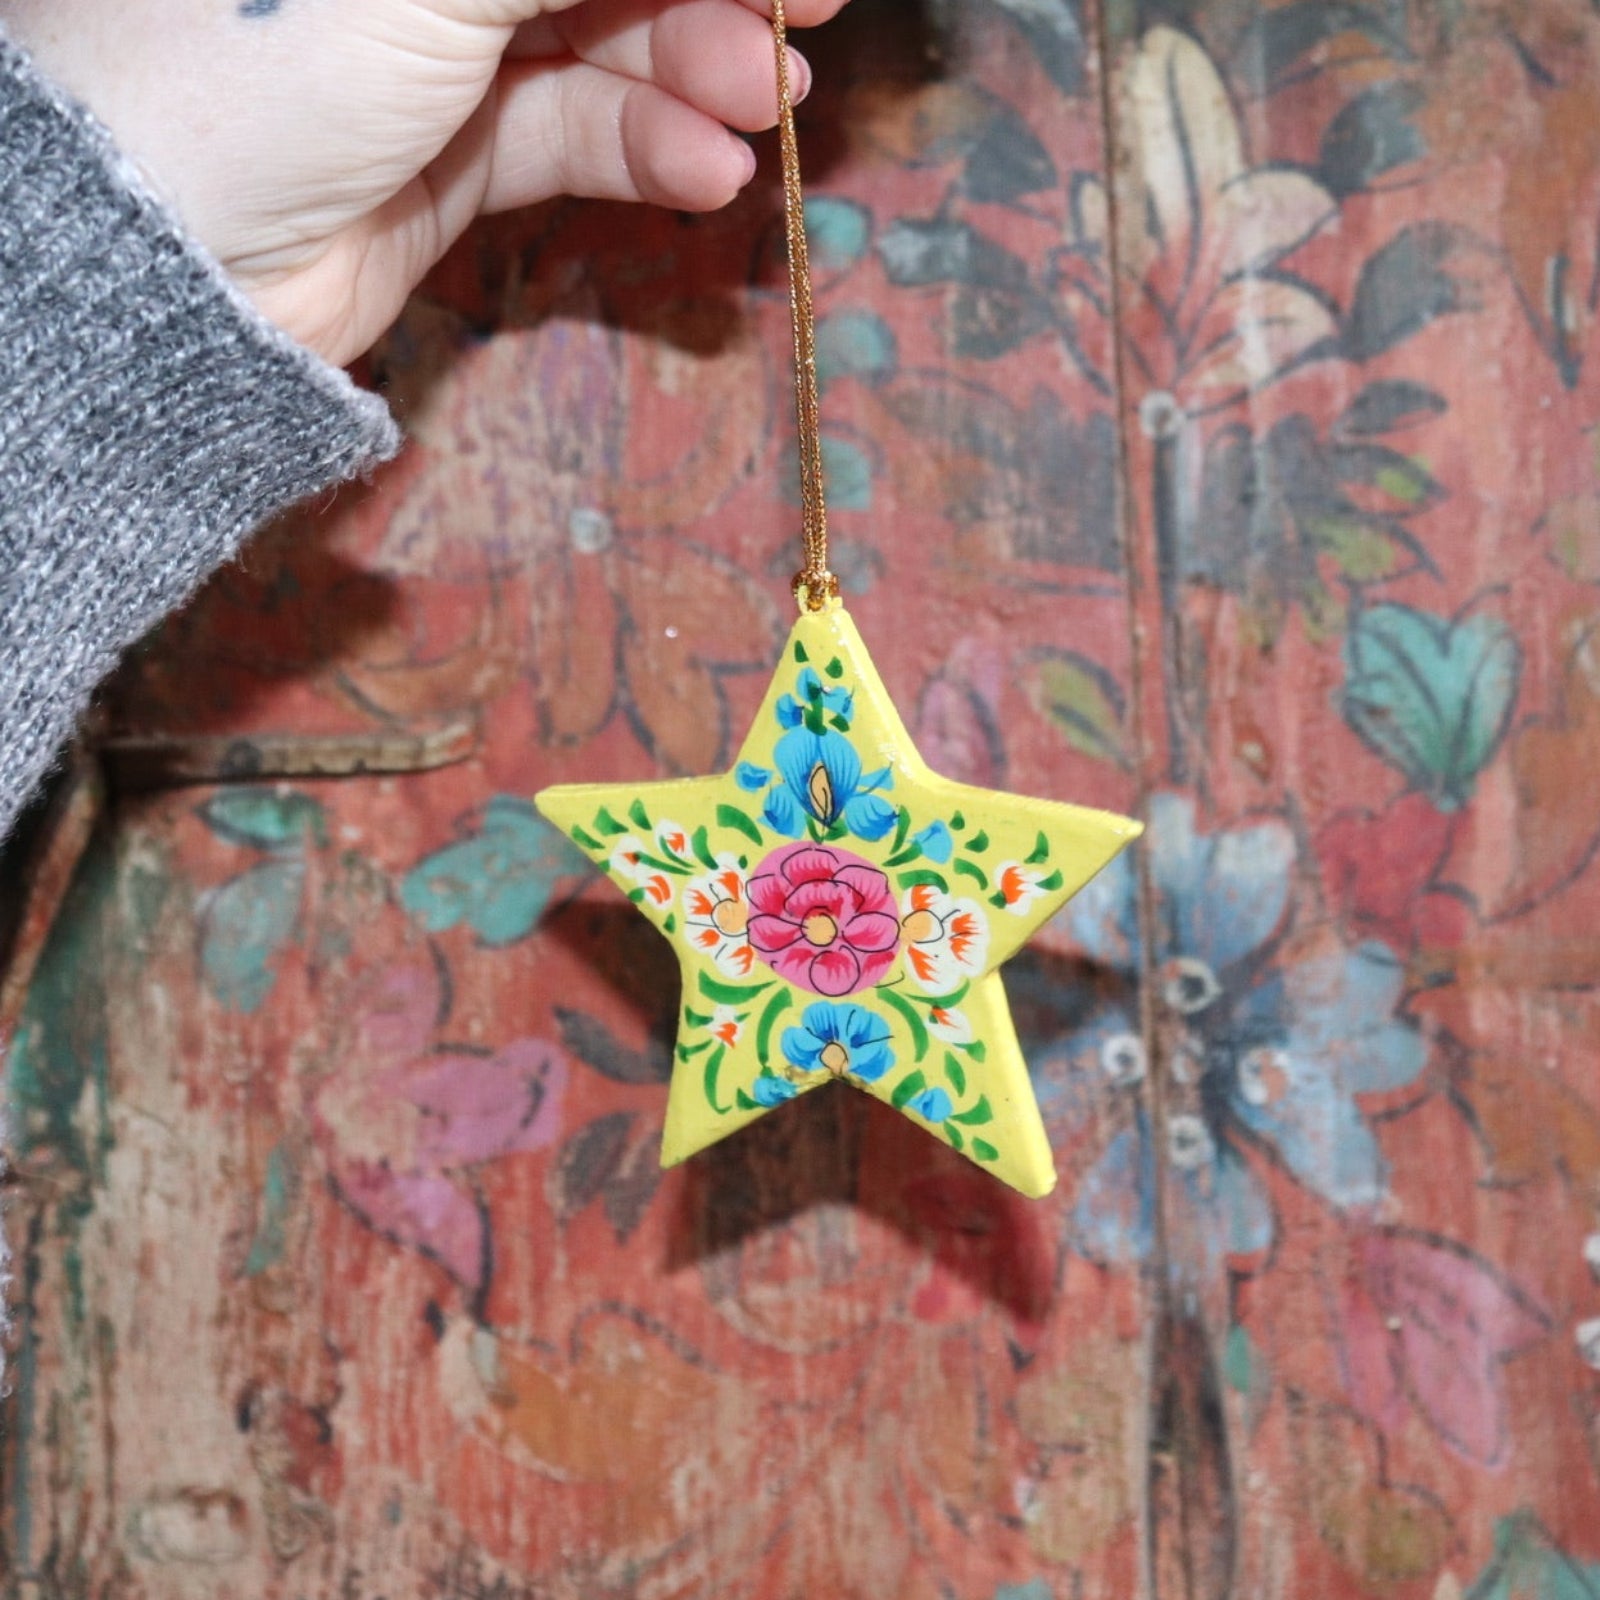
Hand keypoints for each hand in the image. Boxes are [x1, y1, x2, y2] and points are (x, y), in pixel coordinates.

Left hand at [0, 0, 843, 363]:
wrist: (166, 269)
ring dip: (697, 71)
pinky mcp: (451, 153)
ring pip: (602, 40)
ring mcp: (436, 50)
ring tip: (768, 101)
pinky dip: (647, 148)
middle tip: (810, 10)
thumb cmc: (266, 56)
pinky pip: (573, 133)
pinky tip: (708, 170)